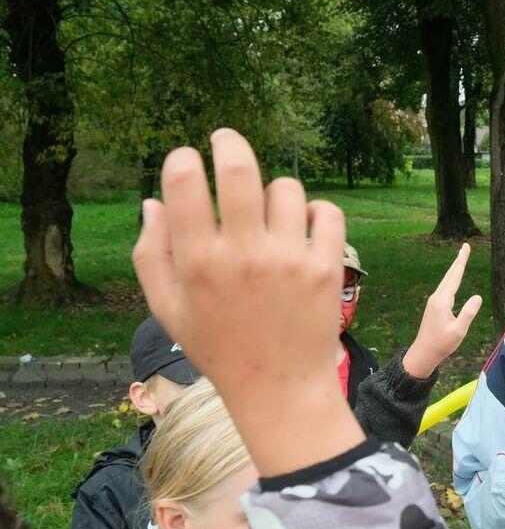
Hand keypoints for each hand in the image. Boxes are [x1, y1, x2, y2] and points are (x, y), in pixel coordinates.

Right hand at [132, 128, 363, 476]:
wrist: (279, 389)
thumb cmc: (219, 347)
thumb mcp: (169, 309)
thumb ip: (152, 254)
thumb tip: (152, 200)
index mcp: (199, 263)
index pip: (184, 184)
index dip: (182, 159)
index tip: (186, 159)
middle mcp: (244, 257)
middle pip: (240, 170)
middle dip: (229, 143)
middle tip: (225, 139)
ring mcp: (290, 261)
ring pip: (286, 188)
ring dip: (275, 191)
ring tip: (268, 211)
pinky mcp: (327, 268)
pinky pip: (326, 212)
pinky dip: (315, 211)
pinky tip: (302, 225)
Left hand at [402, 243, 482, 377]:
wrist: (423, 353)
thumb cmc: (442, 344)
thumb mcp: (459, 330)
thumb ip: (468, 313)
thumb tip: (478, 296)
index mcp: (442, 301)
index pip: (455, 276)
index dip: (461, 261)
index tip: (466, 247)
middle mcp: (436, 298)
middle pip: (450, 275)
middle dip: (459, 261)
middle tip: (465, 247)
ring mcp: (433, 301)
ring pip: (446, 281)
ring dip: (455, 269)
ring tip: (462, 258)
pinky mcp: (434, 306)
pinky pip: (445, 287)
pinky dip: (451, 278)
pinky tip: (453, 278)